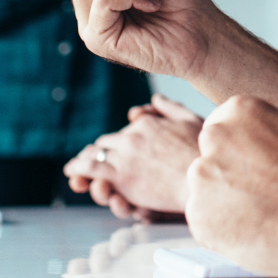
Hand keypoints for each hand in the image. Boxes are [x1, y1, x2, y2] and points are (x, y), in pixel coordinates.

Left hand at [63, 95, 201, 218]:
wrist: (206, 180)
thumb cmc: (205, 155)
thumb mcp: (191, 122)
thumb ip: (171, 108)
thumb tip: (155, 98)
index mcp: (149, 123)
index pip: (126, 129)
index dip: (119, 141)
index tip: (116, 148)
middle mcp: (133, 135)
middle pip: (107, 142)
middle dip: (100, 151)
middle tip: (91, 160)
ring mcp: (126, 155)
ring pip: (95, 154)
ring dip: (83, 160)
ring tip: (74, 168)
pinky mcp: (121, 175)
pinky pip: (90, 169)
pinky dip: (77, 170)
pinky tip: (71, 173)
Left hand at [185, 96, 277, 277]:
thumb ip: (258, 132)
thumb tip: (245, 142)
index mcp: (237, 110)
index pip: (221, 130)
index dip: (238, 155)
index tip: (253, 169)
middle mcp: (214, 137)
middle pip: (209, 158)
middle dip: (226, 176)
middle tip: (256, 194)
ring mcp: (203, 175)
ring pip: (205, 190)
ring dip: (222, 203)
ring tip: (258, 213)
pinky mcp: (198, 213)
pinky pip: (204, 220)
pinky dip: (221, 229)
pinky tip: (250, 228)